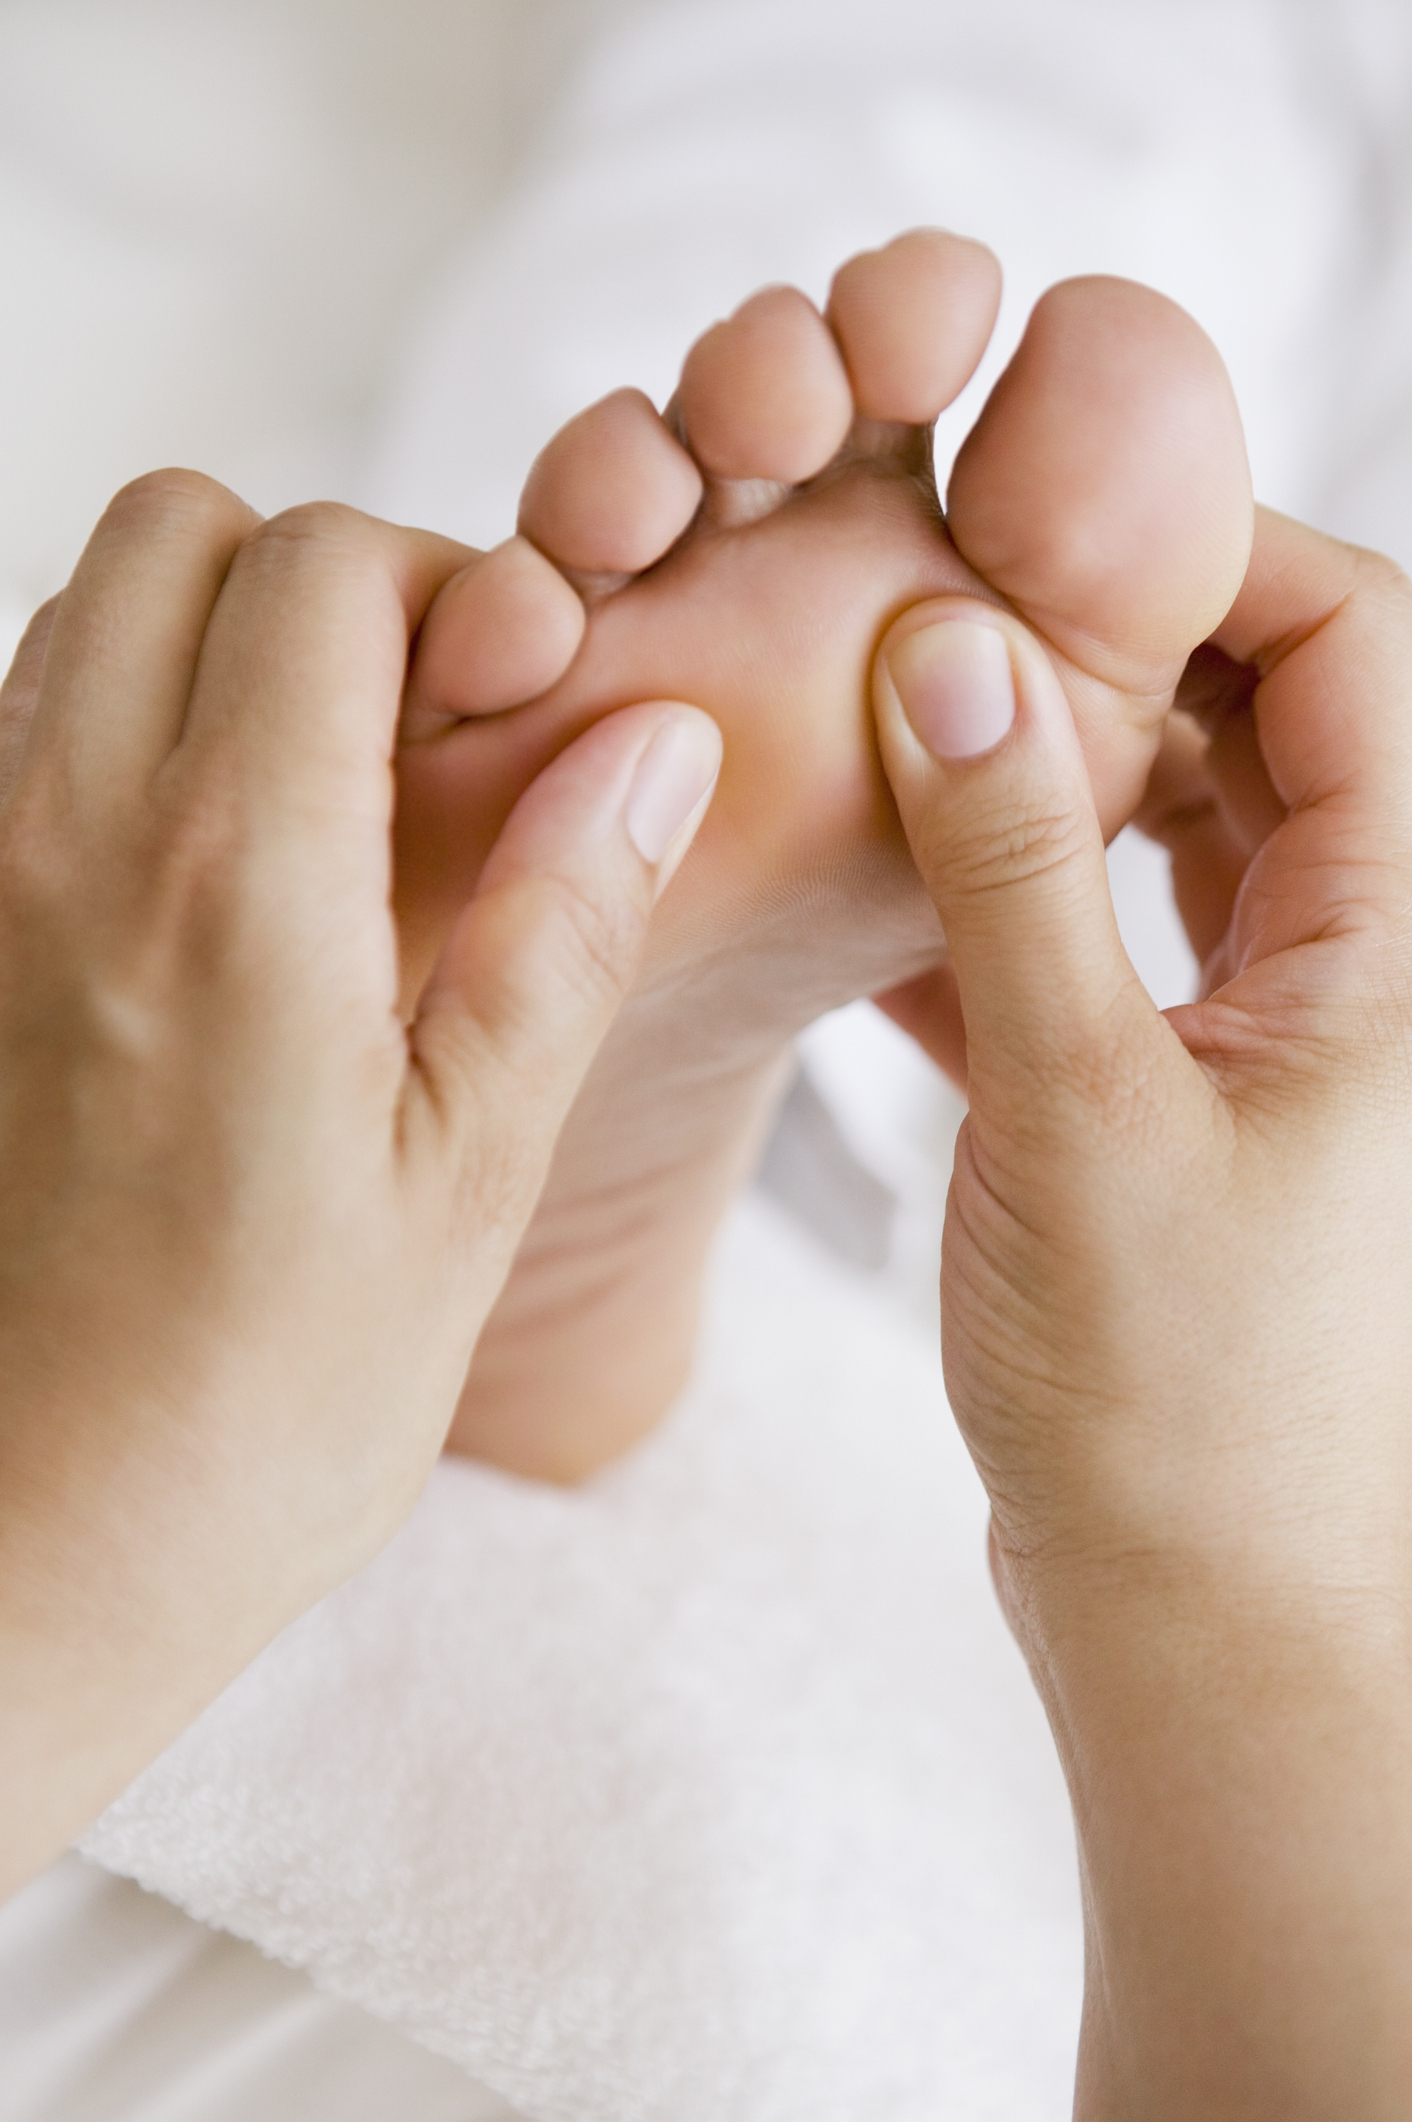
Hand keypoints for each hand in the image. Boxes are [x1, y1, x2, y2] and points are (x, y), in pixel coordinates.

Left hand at [0, 473, 719, 1895]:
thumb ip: (561, 932)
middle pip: (171, 533)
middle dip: (312, 580)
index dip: (445, 586)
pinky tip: (202, 882)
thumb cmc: (262, 1409)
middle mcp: (64, 844)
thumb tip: (656, 742)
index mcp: (234, 888)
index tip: (507, 698)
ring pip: (72, 616)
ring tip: (311, 806)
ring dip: (202, 648)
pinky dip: (110, 732)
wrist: (27, 1557)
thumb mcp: (466, 1181)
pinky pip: (7, 738)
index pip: (322, 566)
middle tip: (408, 728)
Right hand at [872, 510, 1411, 2118]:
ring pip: (1177, 828)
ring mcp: (1271, 1032)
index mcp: (1403, 942)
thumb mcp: (1081, 1110)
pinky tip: (879, 911)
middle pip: (1264, 718)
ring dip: (1048, 776)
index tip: (1036, 518)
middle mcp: (1362, 965)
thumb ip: (1014, 872)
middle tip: (935, 620)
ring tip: (896, 742)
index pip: (1356, 648)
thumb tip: (949, 649)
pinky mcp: (1181, 1101)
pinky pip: (1105, 944)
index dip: (1211, 550)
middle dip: (1108, 651)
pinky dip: (1004, 908)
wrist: (1202, 1622)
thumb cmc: (1181, 1400)